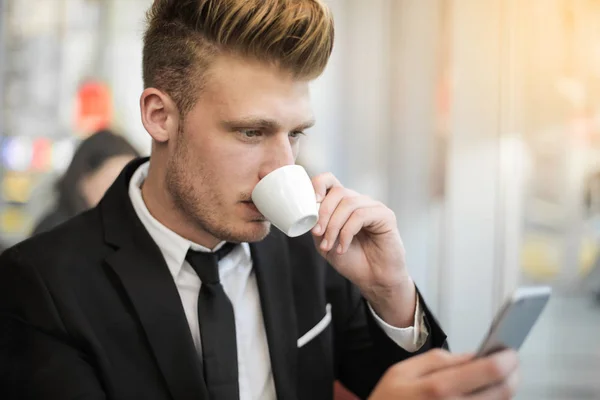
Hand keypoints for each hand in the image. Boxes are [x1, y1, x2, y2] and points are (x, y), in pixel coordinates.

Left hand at [311, 172, 414, 325]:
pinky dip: (346, 233)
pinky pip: (360, 215)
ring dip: (333, 227)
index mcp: (343, 204)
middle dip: (323, 213)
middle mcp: (359, 201)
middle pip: (338, 191)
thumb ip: (317, 225)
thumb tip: (307, 212)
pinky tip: (343, 248)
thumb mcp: (324, 242)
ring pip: (348, 204)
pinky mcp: (385, 215)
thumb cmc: (351, 260)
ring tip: (329, 245)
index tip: (311, 201)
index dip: (318, 184)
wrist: (373, 279)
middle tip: (316, 233)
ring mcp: (373, 206)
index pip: (330, 181)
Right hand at [369, 349, 519, 398]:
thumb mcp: (402, 371)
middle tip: (510, 362)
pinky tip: (486, 392)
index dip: (507, 358)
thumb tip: (471, 356)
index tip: (509, 350)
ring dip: (505, 388)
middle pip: (503, 391)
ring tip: (499, 377)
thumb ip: (438, 359)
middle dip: (513, 373)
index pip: (490, 370)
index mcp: (438, 387)